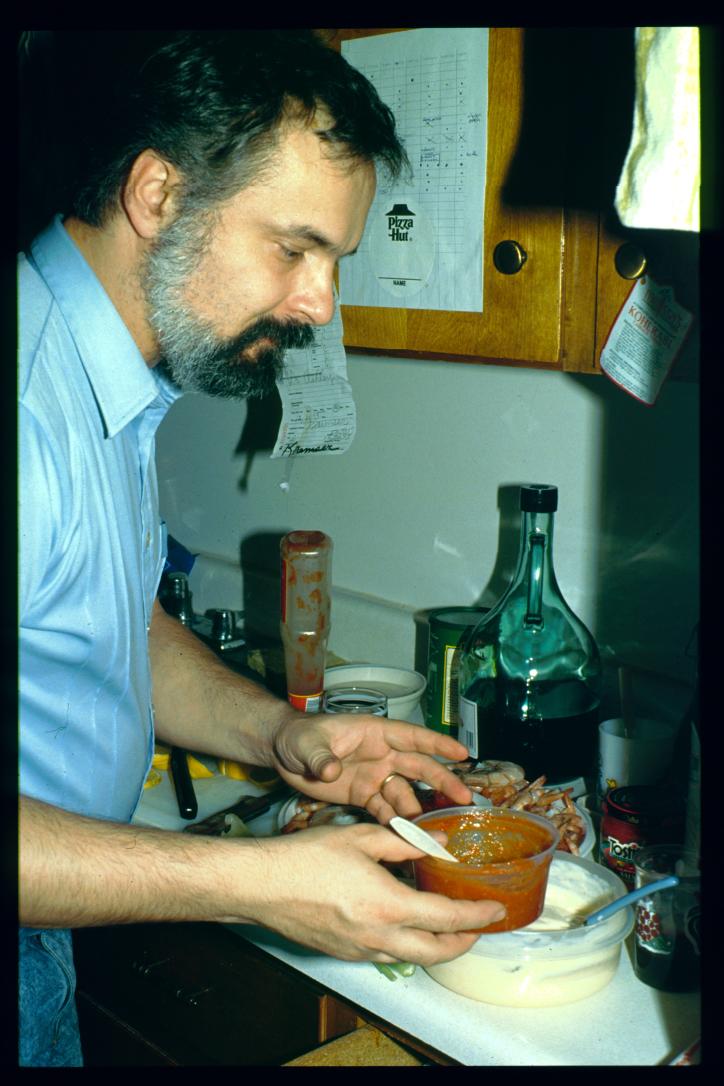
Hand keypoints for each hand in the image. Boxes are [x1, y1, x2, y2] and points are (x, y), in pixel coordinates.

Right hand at [231, 822, 504, 963]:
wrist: (261, 885)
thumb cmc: (306, 857)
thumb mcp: (361, 838)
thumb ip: (405, 841)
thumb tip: (440, 844)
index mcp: (387, 904)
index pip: (447, 918)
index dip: (477, 915)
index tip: (495, 909)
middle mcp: (378, 936)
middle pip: (436, 952)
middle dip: (464, 942)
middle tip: (479, 926)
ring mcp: (360, 949)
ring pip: (411, 957)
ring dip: (436, 946)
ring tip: (447, 927)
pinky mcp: (343, 953)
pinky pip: (386, 955)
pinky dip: (406, 944)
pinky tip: (403, 924)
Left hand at [271, 713, 472, 821]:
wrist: (283, 753)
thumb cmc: (298, 737)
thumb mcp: (307, 743)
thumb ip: (320, 756)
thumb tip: (331, 771)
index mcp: (375, 733)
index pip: (412, 737)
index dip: (438, 744)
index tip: (462, 753)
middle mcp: (381, 754)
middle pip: (418, 768)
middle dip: (442, 782)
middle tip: (464, 799)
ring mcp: (374, 776)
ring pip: (404, 794)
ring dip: (419, 811)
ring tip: (434, 832)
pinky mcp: (364, 796)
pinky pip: (385, 811)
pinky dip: (396, 825)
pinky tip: (408, 841)